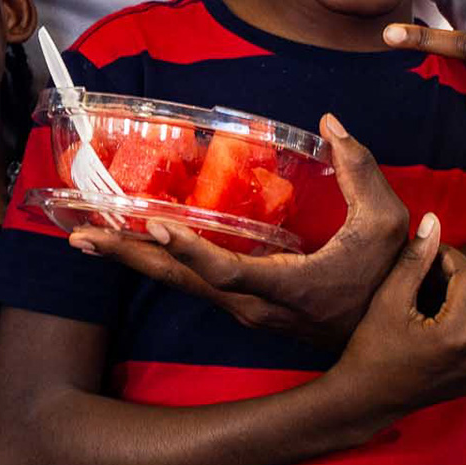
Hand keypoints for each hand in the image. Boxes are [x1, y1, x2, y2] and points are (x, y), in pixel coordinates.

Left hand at [64, 115, 407, 349]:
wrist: (385, 341)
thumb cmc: (385, 281)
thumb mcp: (386, 223)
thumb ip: (359, 171)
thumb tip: (330, 124)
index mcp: (278, 286)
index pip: (223, 270)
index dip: (188, 249)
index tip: (155, 224)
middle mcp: (248, 303)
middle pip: (177, 279)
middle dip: (127, 256)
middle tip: (79, 236)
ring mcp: (240, 305)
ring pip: (175, 281)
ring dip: (130, 258)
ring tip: (84, 236)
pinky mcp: (238, 300)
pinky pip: (187, 278)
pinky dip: (154, 259)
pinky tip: (128, 239)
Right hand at [339, 215, 465, 415]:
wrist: (368, 398)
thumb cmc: (371, 349)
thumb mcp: (389, 300)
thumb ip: (415, 259)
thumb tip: (434, 221)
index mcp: (459, 335)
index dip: (449, 255)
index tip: (426, 255)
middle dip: (462, 271)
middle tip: (430, 272)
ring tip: (439, 293)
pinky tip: (450, 315)